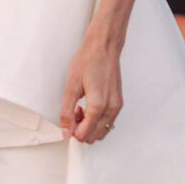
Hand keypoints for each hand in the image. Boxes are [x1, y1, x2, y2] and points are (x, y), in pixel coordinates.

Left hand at [60, 28, 123, 143]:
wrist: (104, 47)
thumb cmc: (88, 61)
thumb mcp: (70, 87)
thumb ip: (67, 112)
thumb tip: (65, 132)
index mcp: (98, 105)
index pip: (84, 135)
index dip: (72, 131)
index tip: (68, 118)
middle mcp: (111, 109)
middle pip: (94, 136)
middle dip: (80, 130)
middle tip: (72, 113)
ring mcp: (117, 107)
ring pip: (101, 132)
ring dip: (89, 127)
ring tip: (80, 110)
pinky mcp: (118, 103)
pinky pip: (107, 123)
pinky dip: (96, 121)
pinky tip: (89, 108)